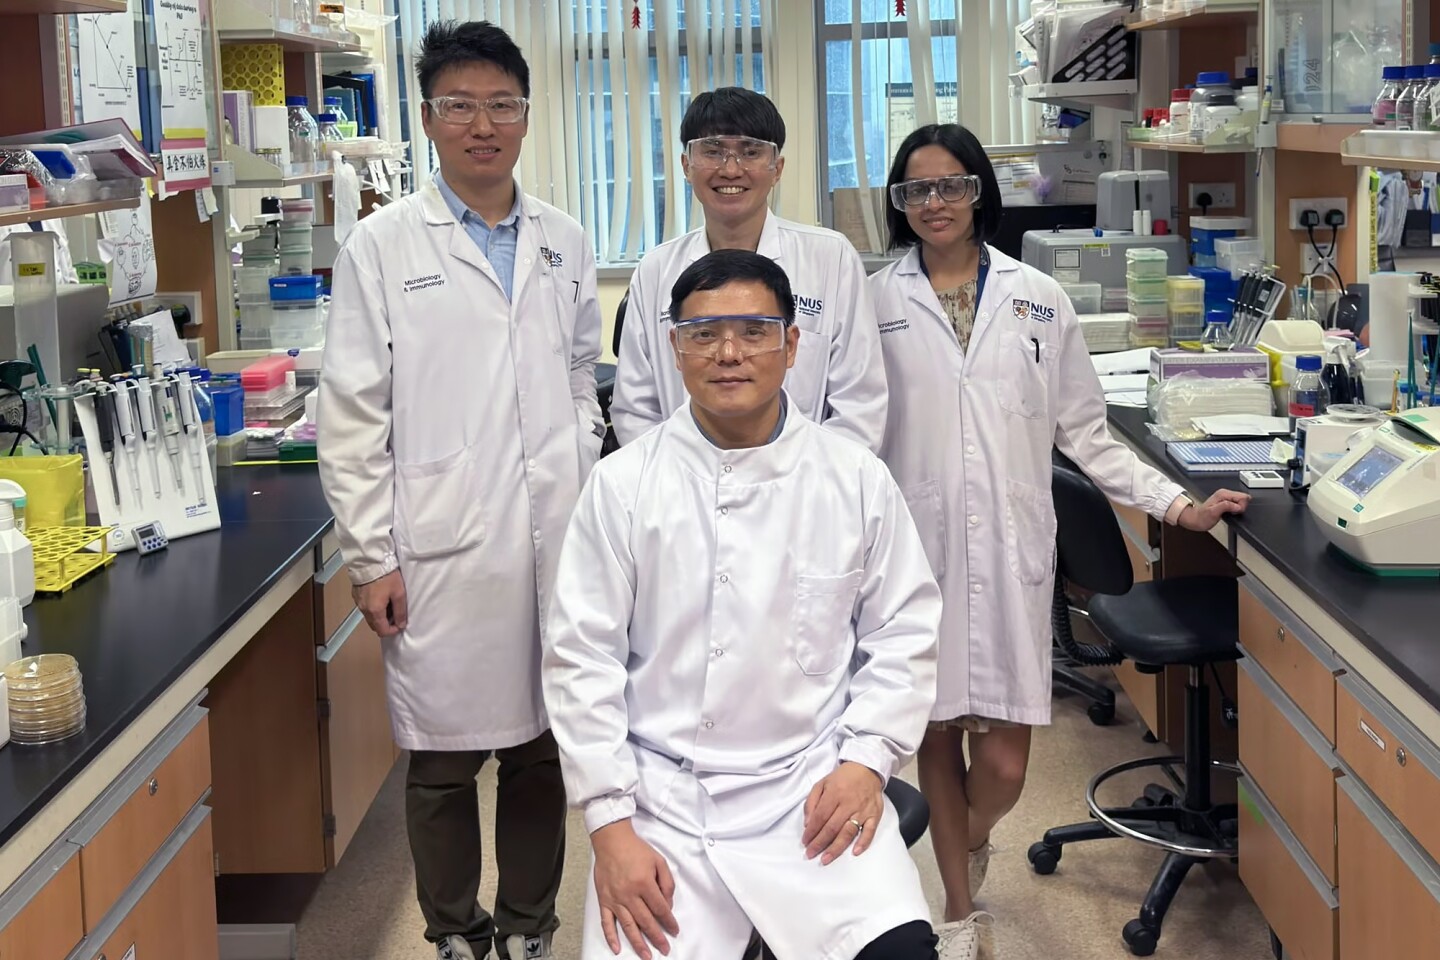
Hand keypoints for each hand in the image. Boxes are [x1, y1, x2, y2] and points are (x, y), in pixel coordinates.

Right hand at [353, 570, 407, 636]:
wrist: (370, 561)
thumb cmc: (386, 576)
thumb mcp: (399, 593)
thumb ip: (400, 611)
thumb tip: (401, 625)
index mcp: (375, 611)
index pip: (382, 631)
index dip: (393, 631)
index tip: (400, 623)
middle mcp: (364, 610)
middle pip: (375, 626)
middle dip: (386, 624)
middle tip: (396, 614)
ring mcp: (358, 603)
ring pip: (369, 617)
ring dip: (379, 617)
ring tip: (389, 605)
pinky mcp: (356, 596)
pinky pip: (365, 608)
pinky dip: (373, 608)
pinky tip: (380, 598)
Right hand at [591, 820, 678, 957]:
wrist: (612, 841)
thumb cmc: (635, 849)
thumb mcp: (659, 861)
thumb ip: (667, 883)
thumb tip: (668, 904)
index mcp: (645, 883)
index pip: (660, 909)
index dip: (669, 922)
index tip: (674, 930)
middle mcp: (629, 894)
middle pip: (646, 921)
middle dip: (657, 937)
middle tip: (664, 949)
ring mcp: (615, 899)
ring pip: (628, 926)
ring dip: (638, 943)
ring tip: (646, 955)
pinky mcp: (604, 900)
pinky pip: (606, 922)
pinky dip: (611, 937)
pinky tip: (617, 948)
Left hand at [802, 761, 884, 864]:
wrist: (867, 768)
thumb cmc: (842, 778)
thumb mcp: (822, 783)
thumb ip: (812, 802)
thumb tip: (807, 823)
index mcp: (834, 793)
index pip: (820, 816)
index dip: (811, 831)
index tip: (805, 842)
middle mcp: (848, 803)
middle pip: (832, 827)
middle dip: (820, 843)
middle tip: (811, 854)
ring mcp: (863, 810)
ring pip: (848, 832)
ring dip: (837, 847)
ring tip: (826, 859)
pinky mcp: (874, 814)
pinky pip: (870, 830)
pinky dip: (863, 842)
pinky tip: (855, 852)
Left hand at [1177, 489, 1250, 531]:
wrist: (1195, 519)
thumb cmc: (1202, 517)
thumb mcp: (1213, 512)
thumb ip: (1226, 506)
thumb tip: (1237, 506)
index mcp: (1223, 494)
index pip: (1243, 496)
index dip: (1241, 506)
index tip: (1234, 511)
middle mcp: (1225, 493)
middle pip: (1244, 498)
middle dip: (1240, 507)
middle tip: (1230, 512)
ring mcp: (1226, 497)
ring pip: (1241, 501)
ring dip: (1238, 509)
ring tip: (1228, 513)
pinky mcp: (1226, 502)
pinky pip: (1237, 504)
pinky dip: (1236, 510)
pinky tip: (1228, 513)